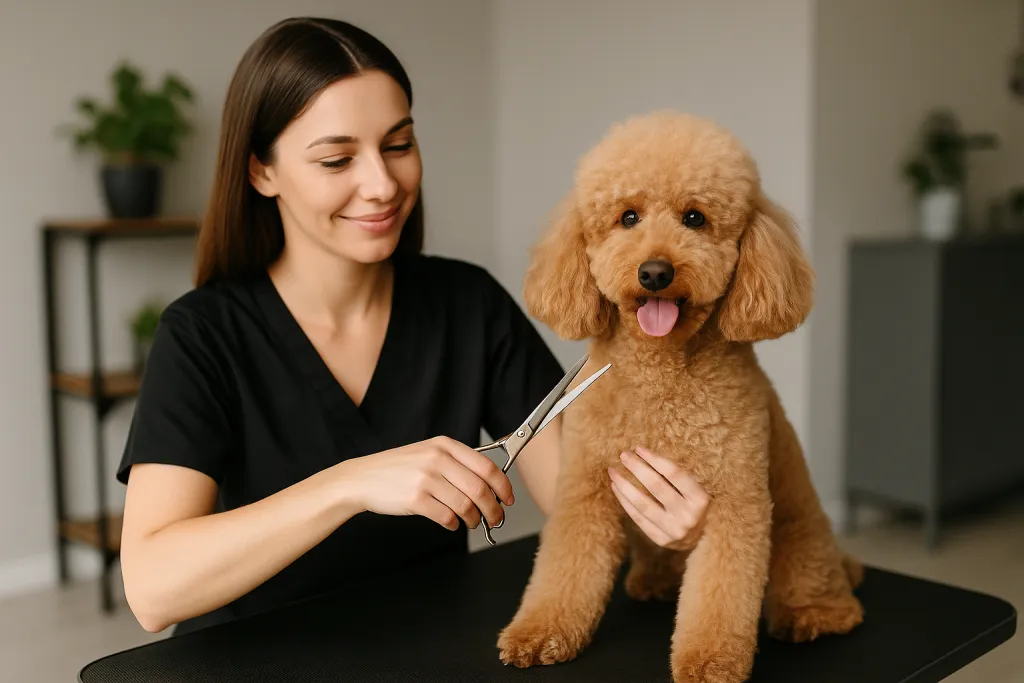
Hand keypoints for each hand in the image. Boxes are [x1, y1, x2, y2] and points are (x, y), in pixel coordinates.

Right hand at [334, 436, 513, 531]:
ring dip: (475, 520)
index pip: (487, 466)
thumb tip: (492, 482)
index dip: (503, 486)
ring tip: (473, 523)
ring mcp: (426, 479)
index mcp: (445, 445)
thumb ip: (457, 462)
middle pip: (480, 489)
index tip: (508, 499)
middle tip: (496, 519)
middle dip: (494, 509)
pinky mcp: (415, 499)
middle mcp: (437, 459)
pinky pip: (447, 517)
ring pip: (466, 506)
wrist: (363, 478)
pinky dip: (454, 524)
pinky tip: (451, 523)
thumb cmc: (399, 468)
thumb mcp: (428, 453)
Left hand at [608, 446, 709, 550]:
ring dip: (624, 486)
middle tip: (623, 455)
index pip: (674, 474)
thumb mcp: (694, 490)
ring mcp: (674, 530)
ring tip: (613, 472)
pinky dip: (625, 502)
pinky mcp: (660, 539)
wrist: (700, 539)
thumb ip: (676, 478)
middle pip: (656, 487)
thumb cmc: (694, 506)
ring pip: (643, 504)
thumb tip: (644, 454)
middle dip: (637, 468)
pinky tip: (616, 488)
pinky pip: (638, 518)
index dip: (655, 459)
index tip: (639, 448)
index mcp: (700, 499)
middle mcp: (688, 516)